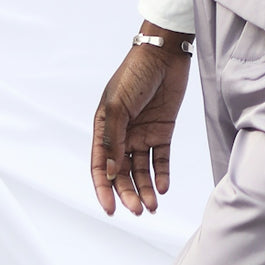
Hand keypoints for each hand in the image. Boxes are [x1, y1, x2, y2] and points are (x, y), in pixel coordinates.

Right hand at [91, 26, 192, 215]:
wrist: (164, 53)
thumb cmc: (135, 75)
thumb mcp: (118, 106)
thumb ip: (114, 139)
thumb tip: (111, 172)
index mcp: (104, 129)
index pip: (101, 167)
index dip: (104, 190)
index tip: (111, 210)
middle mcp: (122, 135)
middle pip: (122, 173)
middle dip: (129, 194)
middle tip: (138, 211)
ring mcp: (143, 133)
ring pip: (141, 169)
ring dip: (146, 189)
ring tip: (152, 206)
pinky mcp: (163, 129)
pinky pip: (161, 158)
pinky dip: (162, 174)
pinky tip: (164, 188)